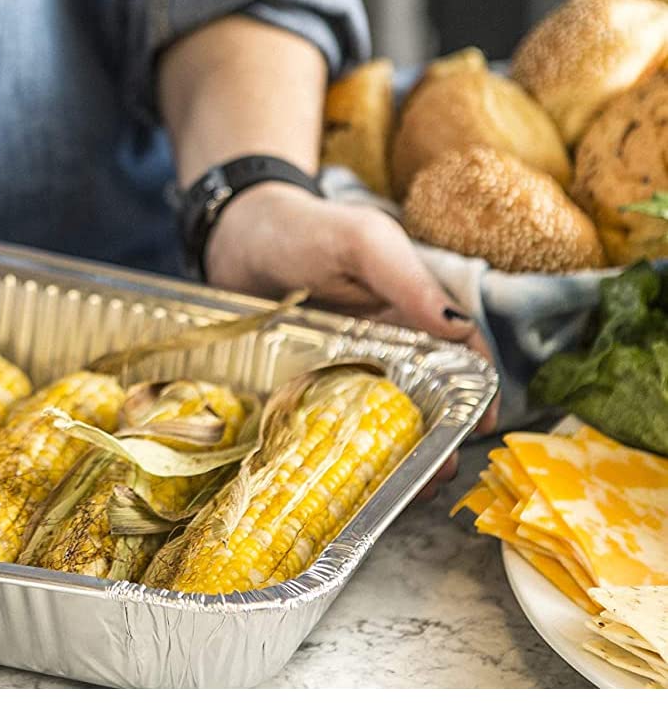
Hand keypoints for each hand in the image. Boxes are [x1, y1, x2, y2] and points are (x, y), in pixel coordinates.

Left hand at [204, 182, 497, 458]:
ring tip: (404, 487)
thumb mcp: (363, 242)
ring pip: (380, 416)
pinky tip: (345, 474)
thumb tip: (459, 328)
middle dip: (440, 436)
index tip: (482, 429)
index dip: (479, 390)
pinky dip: (339, 446)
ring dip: (397, 450)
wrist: (231, 236)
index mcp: (410, 307)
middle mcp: (384, 341)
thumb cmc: (303, 228)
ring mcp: (343, 364)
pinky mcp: (303, 381)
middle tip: (440, 474)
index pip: (462, 353)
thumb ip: (409, 280)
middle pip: (426, 396)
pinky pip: (327, 418)